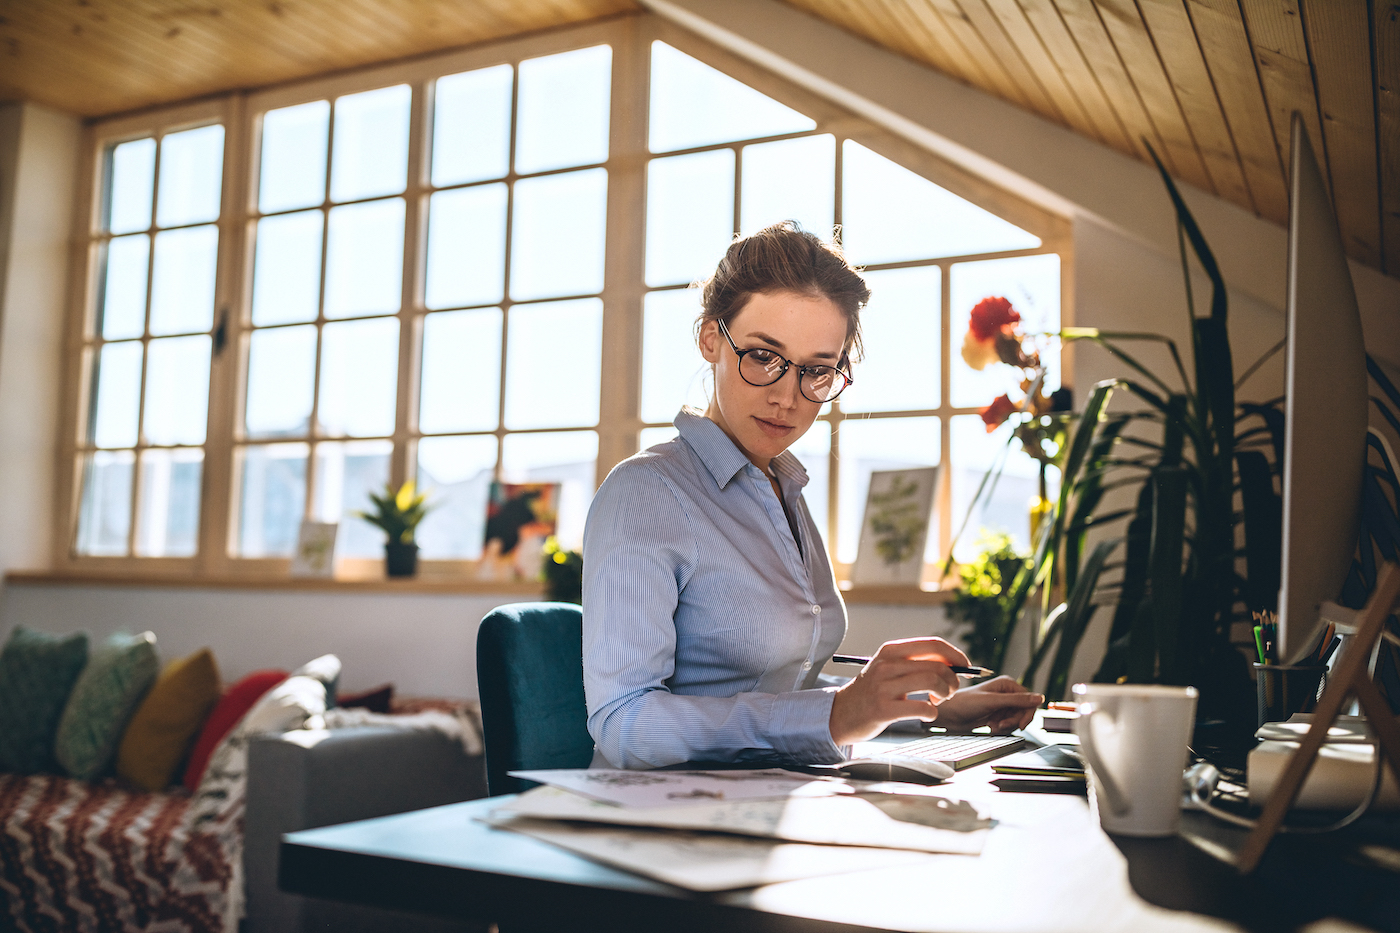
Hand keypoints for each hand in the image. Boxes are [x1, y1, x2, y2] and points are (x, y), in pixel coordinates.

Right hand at [828, 637, 971, 745]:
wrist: (840, 713)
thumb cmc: (872, 692)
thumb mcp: (888, 668)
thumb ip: (916, 663)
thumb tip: (955, 665)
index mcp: (890, 650)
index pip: (933, 644)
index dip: (956, 655)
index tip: (965, 667)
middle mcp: (887, 665)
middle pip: (937, 665)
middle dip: (953, 680)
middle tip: (950, 692)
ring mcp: (883, 687)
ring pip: (932, 682)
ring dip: (945, 694)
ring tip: (937, 701)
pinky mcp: (883, 709)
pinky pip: (922, 708)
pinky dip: (932, 712)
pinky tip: (927, 713)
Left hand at [930, 677, 1043, 732]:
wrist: (949, 714)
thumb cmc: (965, 703)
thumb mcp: (993, 701)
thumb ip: (1017, 701)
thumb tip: (1040, 698)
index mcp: (1008, 684)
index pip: (1029, 700)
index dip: (1027, 713)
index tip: (1020, 724)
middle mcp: (1006, 694)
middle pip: (1024, 712)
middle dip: (1014, 721)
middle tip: (1002, 725)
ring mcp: (1002, 705)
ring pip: (1017, 720)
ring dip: (1007, 726)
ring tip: (993, 725)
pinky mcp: (997, 715)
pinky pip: (1009, 725)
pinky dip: (1002, 728)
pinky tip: (990, 726)